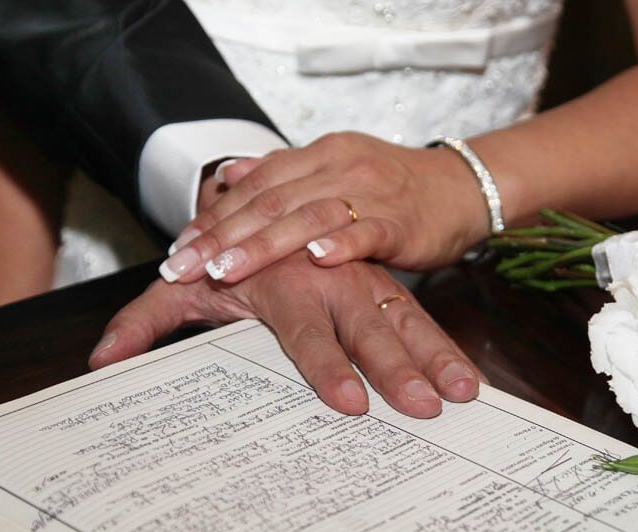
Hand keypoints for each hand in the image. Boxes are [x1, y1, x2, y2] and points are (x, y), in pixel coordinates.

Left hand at [89, 253, 484, 417]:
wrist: (268, 194)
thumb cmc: (229, 254)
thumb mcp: (185, 283)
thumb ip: (145, 320)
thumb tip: (100, 364)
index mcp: (280, 284)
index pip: (306, 332)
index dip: (329, 366)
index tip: (352, 405)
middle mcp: (327, 279)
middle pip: (367, 326)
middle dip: (398, 368)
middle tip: (422, 408)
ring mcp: (361, 277)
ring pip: (404, 317)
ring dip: (434, 356)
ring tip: (463, 394)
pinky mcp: (384, 278)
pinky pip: (417, 311)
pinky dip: (442, 342)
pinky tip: (467, 376)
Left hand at [157, 132, 488, 284]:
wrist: (460, 189)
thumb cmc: (394, 190)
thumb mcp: (333, 171)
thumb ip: (283, 175)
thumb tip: (231, 176)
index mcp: (317, 156)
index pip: (253, 186)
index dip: (213, 218)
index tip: (177, 250)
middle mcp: (338, 168)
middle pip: (269, 202)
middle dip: (221, 237)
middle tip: (183, 267)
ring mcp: (370, 193)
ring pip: (307, 217)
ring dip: (263, 245)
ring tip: (226, 269)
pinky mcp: (401, 221)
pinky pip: (366, 231)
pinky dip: (340, 244)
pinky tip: (315, 260)